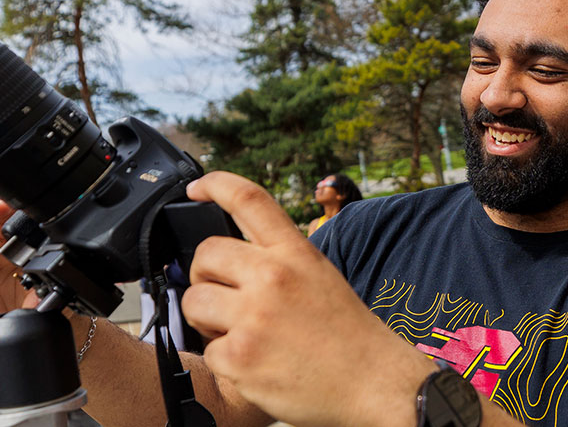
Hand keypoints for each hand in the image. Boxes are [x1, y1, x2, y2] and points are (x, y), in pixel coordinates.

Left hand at [181, 172, 435, 426]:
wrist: (373, 383)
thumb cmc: (348, 335)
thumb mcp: (320, 276)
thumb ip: (279, 261)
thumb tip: (232, 259)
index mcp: (295, 253)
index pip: (247, 199)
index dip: (214, 185)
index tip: (195, 189)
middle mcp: (273, 277)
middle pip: (205, 254)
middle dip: (205, 276)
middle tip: (223, 296)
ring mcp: (254, 317)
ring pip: (194, 301)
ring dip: (207, 319)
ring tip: (238, 332)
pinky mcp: (240, 357)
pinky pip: (207, 350)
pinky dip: (226, 360)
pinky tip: (256, 363)